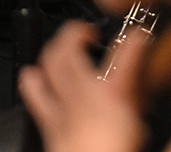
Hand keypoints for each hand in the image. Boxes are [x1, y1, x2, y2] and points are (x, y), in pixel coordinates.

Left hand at [19, 21, 145, 151]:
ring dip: (54, 48)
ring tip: (61, 44)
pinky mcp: (49, 123)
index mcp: (114, 93)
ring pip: (49, 64)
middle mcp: (84, 94)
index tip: (138, 33)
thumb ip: (136, 100)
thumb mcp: (138, 125)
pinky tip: (31, 75)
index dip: (134, 37)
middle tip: (90, 32)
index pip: (127, 51)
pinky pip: (34, 94)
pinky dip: (32, 80)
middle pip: (71, 48)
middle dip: (78, 31)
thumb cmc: (114, 151)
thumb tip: (139, 84)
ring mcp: (62, 106)